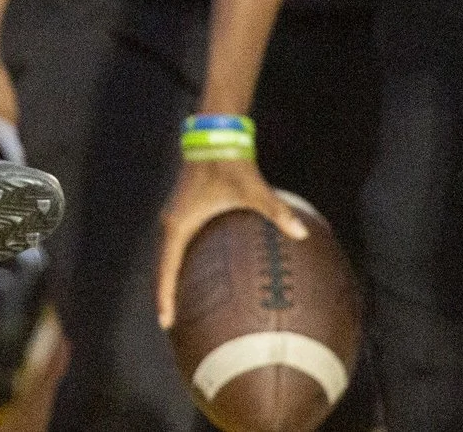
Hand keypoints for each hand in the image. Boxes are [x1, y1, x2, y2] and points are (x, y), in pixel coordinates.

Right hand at [153, 155, 306, 329]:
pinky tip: (187, 276)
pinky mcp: (182, 212)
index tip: (166, 322)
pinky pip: (173, 247)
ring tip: (175, 306)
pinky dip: (174, 265)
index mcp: (180, 224)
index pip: (167, 268)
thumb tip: (301, 232)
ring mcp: (175, 217)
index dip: (166, 296)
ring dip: (168, 279)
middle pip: (162, 266)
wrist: (215, 138)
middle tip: (171, 323)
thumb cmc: (231, 165)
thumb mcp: (254, 190)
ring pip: (167, 256)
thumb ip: (276, 212)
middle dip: (165, 294)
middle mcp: (172, 222)